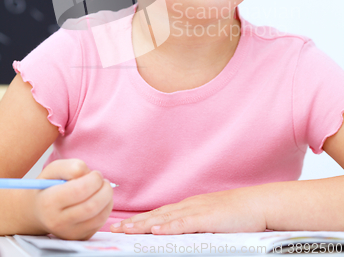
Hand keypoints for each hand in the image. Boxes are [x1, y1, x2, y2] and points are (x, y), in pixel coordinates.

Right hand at [32, 159, 113, 239]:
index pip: (80, 191)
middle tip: (102, 180)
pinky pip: (100, 223)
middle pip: (92, 206)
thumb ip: (71, 167)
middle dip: (105, 189)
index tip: (95, 174)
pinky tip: (99, 199)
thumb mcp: (53, 169)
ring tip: (102, 189)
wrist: (37, 212)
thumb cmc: (48, 186)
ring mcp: (70, 232)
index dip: (94, 179)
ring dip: (108, 198)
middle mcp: (58, 221)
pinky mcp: (80, 237)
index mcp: (49, 202)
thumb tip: (89, 174)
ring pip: (100, 216)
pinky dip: (106, 208)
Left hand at [110, 187, 266, 234]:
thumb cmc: (238, 214)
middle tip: (115, 229)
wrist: (258, 204)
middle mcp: (189, 206)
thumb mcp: (212, 219)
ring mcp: (198, 210)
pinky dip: (169, 226)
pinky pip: (185, 223)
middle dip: (135, 222)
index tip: (124, 226)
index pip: (160, 214)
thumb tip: (178, 234)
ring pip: (166, 218)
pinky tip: (156, 229)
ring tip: (126, 230)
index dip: (141, 220)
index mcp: (190, 207)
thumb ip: (196, 225)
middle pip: (157, 214)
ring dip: (144, 224)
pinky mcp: (208, 217)